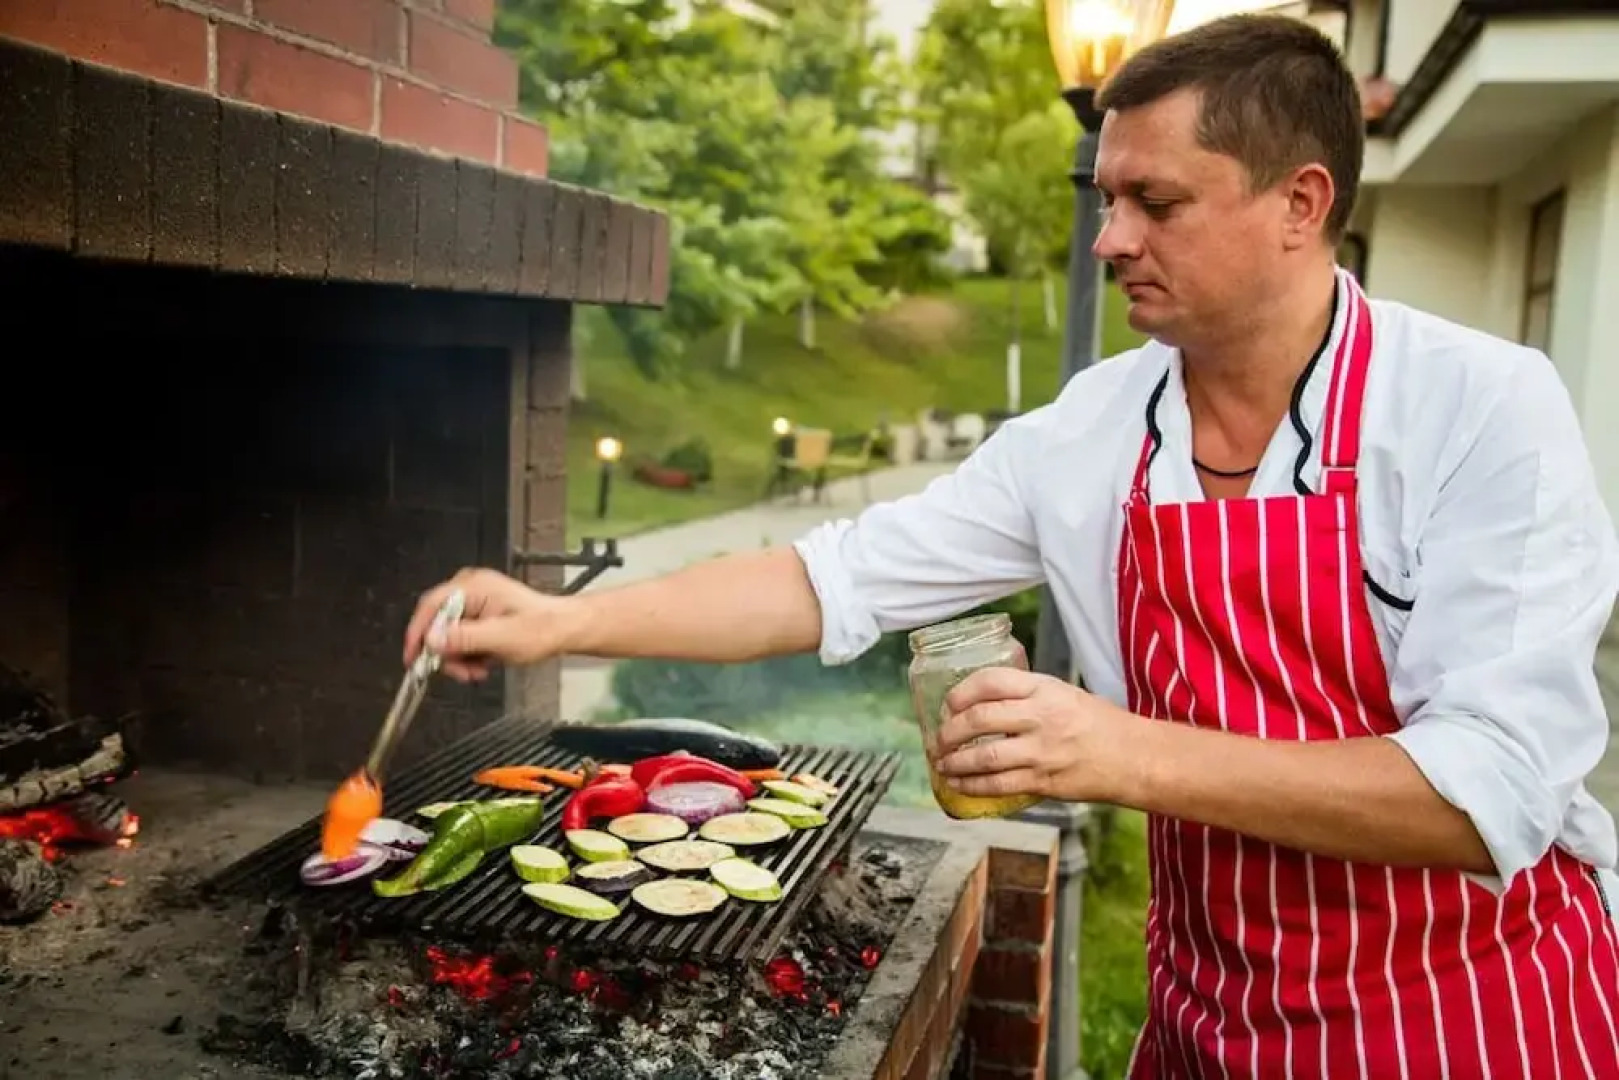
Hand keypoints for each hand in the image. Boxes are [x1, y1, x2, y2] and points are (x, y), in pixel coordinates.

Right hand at [403, 568, 575, 681]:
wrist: (564, 630)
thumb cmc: (542, 628)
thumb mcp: (500, 637)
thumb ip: (465, 638)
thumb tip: (434, 640)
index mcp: (473, 587)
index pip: (431, 606)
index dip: (418, 633)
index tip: (413, 657)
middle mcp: (470, 591)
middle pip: (438, 624)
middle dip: (447, 653)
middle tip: (461, 672)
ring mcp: (475, 603)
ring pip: (449, 636)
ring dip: (460, 659)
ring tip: (478, 670)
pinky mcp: (480, 617)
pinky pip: (461, 639)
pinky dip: (469, 656)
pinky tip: (484, 664)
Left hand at [930, 667, 1135, 803]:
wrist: (1133, 758)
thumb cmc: (1098, 723)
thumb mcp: (1063, 692)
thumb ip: (1025, 694)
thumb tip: (980, 701)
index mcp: (1044, 689)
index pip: (990, 681)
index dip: (960, 692)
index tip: (948, 704)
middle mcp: (1041, 717)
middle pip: (979, 718)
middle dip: (949, 730)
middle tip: (939, 738)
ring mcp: (1042, 751)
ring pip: (983, 756)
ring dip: (954, 762)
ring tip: (943, 763)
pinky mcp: (1044, 782)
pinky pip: (998, 785)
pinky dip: (972, 786)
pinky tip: (959, 785)